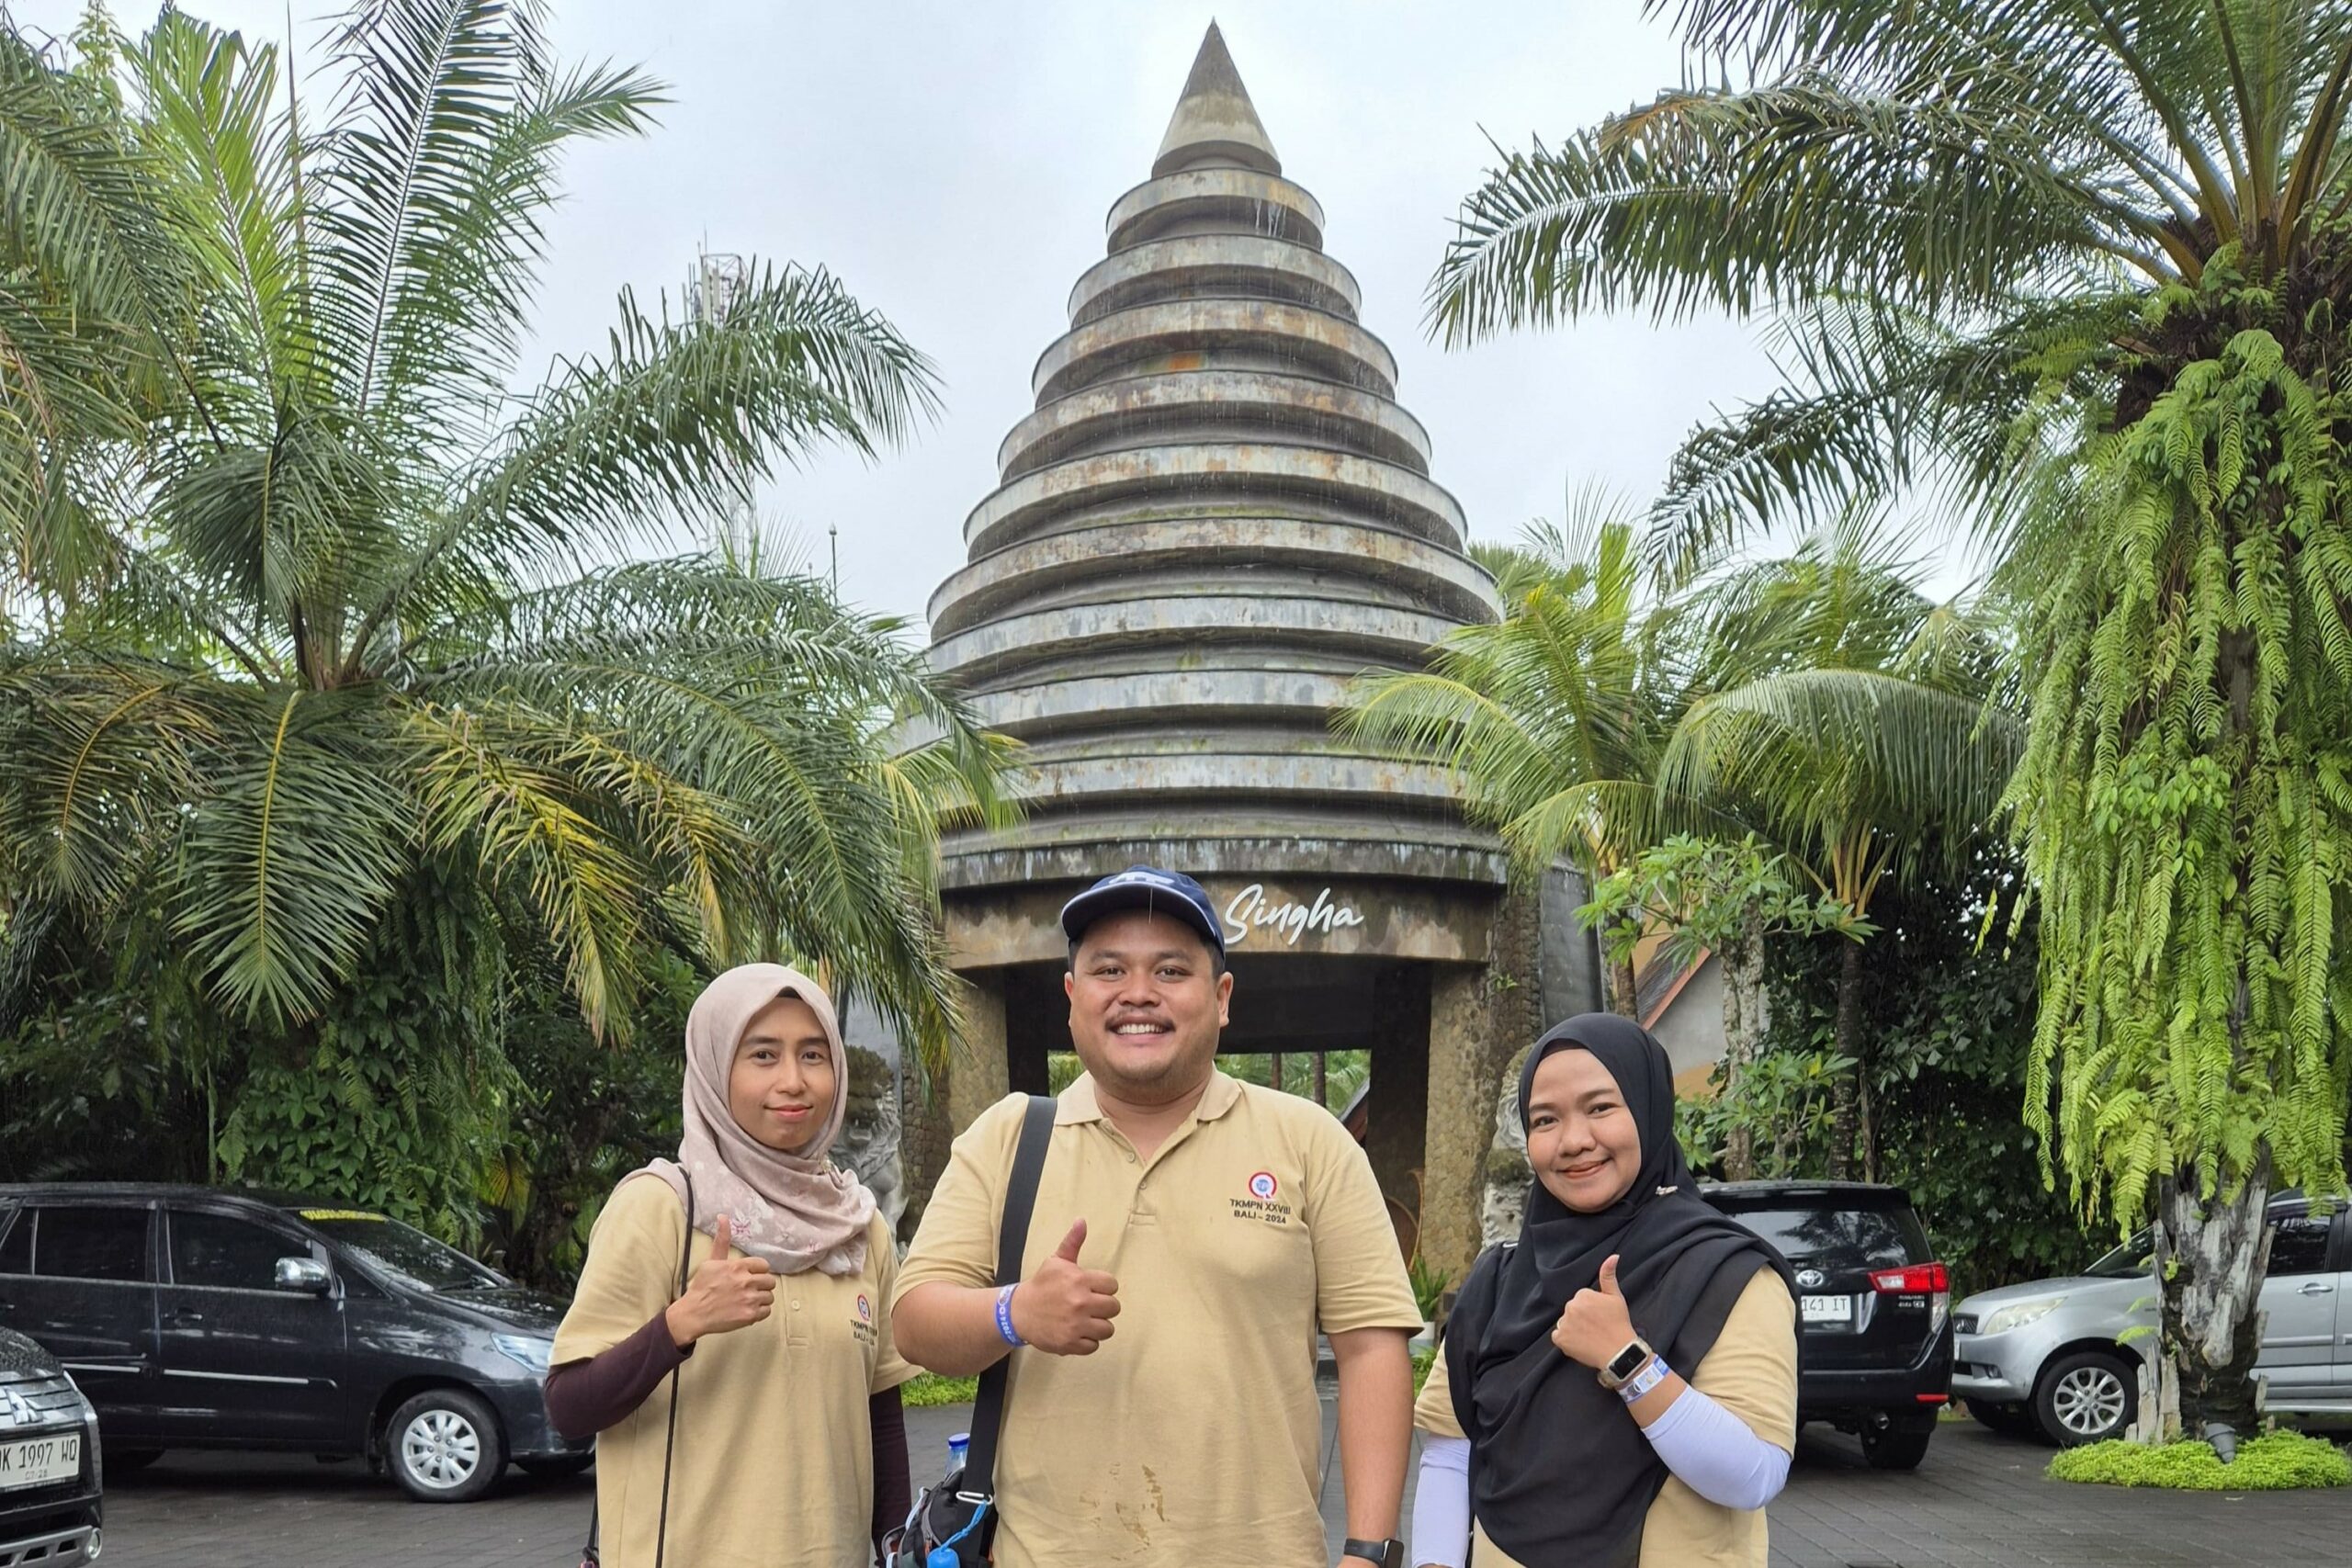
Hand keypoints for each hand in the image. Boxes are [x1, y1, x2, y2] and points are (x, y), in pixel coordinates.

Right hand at [665, 1215, 775, 1346]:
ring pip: (769, 1296)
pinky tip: (749, 1309)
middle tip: (750, 1289)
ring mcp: (749, 1299)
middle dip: (761, 1284)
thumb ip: (722, 1240)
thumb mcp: (711, 1261)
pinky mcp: (750, 1315)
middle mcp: (746, 1281)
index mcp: (738, 1266)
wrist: (693, 1314)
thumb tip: (723, 1216)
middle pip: (770, 1281)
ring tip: (749, 1300)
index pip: (764, 1265)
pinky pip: (767, 1311)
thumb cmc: (701, 1287)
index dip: (758, 1271)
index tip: (750, 1276)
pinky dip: (760, 1311)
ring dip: (761, 1298)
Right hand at [1009, 1219, 1119, 1354]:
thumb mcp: (1056, 1262)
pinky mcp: (1070, 1343)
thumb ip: (1072, 1243)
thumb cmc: (1042, 1285)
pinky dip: (1087, 1342)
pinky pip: (1093, 1346)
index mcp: (1079, 1280)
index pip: (1112, 1285)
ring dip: (1099, 1326)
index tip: (1093, 1289)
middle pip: (1114, 1308)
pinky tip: (1077, 1332)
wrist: (1018, 1312)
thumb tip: (1082, 1221)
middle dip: (1104, 1307)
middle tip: (1090, 1306)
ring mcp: (1075, 1325)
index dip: (1104, 1288)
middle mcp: (1080, 1302)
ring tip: (1086, 1321)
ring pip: (1107, 1329)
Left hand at [1550, 1253, 1637, 1369]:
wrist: (1619, 1352)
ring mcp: (1564, 1323)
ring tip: (1589, 1336)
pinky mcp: (1560, 1339)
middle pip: (1572, 1310)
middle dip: (1582, 1317)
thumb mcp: (1616, 1297)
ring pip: (1565, 1322)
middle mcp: (1570, 1307)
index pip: (1581, 1299)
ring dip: (1573, 1328)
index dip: (1592, 1309)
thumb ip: (1609, 1275)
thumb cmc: (1619, 1324)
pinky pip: (1558, 1336)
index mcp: (1582, 1295)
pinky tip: (1580, 1342)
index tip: (1601, 1317)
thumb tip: (1613, 1256)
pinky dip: (1566, 1340)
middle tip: (1596, 1327)